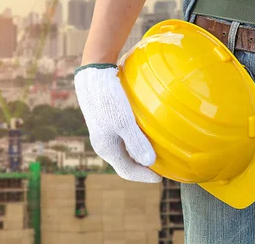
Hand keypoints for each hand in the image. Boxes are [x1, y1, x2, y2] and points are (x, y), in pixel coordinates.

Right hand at [74, 65, 160, 182]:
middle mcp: (103, 143)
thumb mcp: (124, 122)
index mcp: (106, 148)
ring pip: (124, 149)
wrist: (93, 76)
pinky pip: (122, 137)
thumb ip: (137, 143)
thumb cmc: (109, 99)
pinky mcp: (106, 120)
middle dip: (142, 166)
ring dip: (139, 152)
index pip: (127, 171)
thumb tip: (150, 162)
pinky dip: (135, 140)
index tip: (161, 178)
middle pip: (125, 161)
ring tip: (156, 150)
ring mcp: (104, 131)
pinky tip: (145, 131)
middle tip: (161, 166)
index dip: (144, 177)